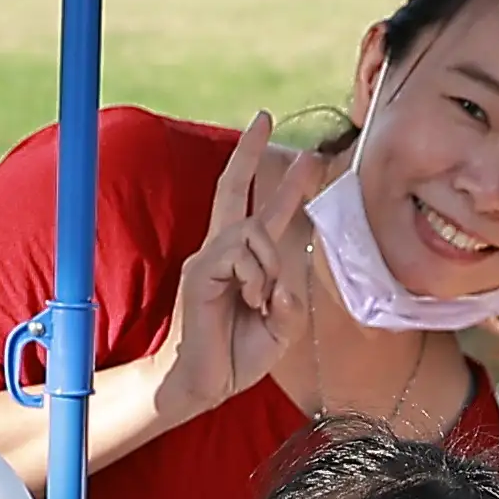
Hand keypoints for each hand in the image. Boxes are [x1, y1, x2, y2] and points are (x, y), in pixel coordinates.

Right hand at [127, 124, 334, 428]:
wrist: (202, 383)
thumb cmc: (237, 355)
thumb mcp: (280, 327)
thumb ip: (289, 300)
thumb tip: (284, 283)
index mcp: (244, 261)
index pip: (260, 210)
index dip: (279, 181)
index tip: (299, 154)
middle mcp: (223, 251)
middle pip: (234, 189)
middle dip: (248, 151)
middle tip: (264, 115)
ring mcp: (208, 258)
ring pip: (254, 231)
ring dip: (270, 265)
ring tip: (261, 301)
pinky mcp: (200, 272)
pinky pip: (240, 255)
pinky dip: (256, 278)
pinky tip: (250, 301)